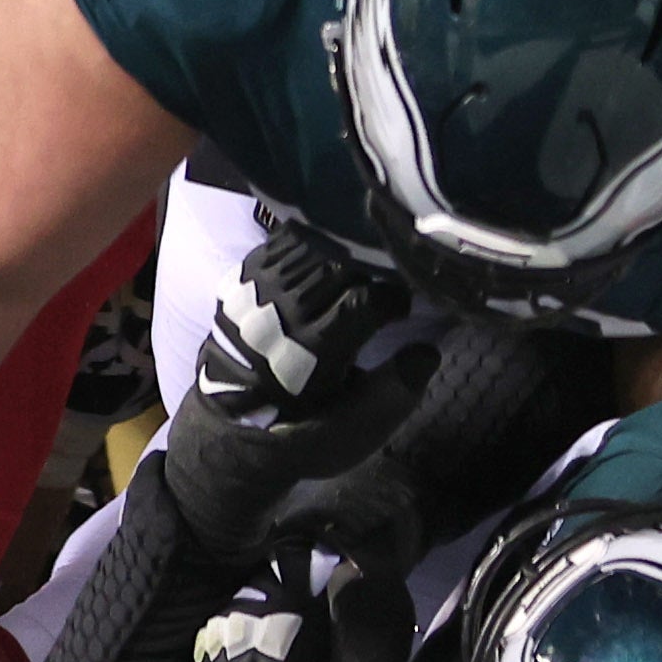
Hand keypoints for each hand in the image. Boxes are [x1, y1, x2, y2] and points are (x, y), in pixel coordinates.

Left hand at [195, 212, 406, 418]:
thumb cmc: (302, 419)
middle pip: (343, 267)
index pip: (366, 301)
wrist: (234, 413)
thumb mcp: (351, 422)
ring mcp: (261, 287)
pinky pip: (289, 239)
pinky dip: (316, 242)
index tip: (401, 308)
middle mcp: (284, 312)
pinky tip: (329, 255)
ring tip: (359, 268)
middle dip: (373, 269)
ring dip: (346, 253)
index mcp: (313, 350)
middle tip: (385, 281)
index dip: (394, 298)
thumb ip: (394, 390)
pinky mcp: (247, 271)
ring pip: (317, 247)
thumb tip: (428, 353)